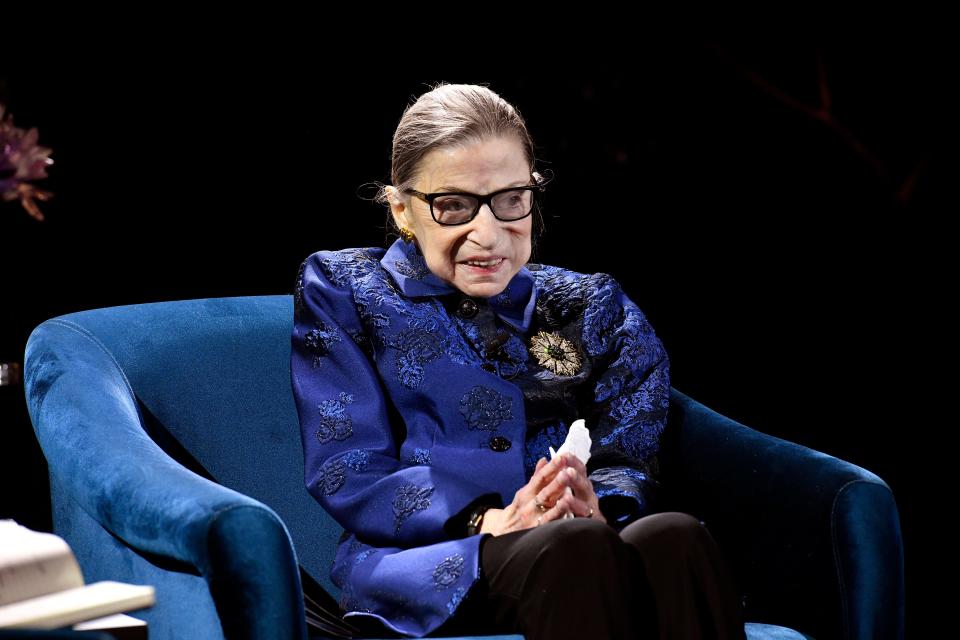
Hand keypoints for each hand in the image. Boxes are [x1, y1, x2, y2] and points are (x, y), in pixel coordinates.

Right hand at [481, 453, 605, 535]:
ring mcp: (534, 521)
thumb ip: (536, 477)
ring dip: (559, 504)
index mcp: (527, 493)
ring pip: (548, 512)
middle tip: (568, 472)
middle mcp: (529, 506)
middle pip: (545, 493)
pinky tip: (568, 518)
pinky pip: (550, 528)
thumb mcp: (524, 492)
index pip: (540, 478)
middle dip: (557, 483)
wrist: (502, 533)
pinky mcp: (538, 534)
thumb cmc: (519, 509)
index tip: (562, 457)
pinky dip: (558, 523)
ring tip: (569, 495)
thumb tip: (545, 459)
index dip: (551, 468)